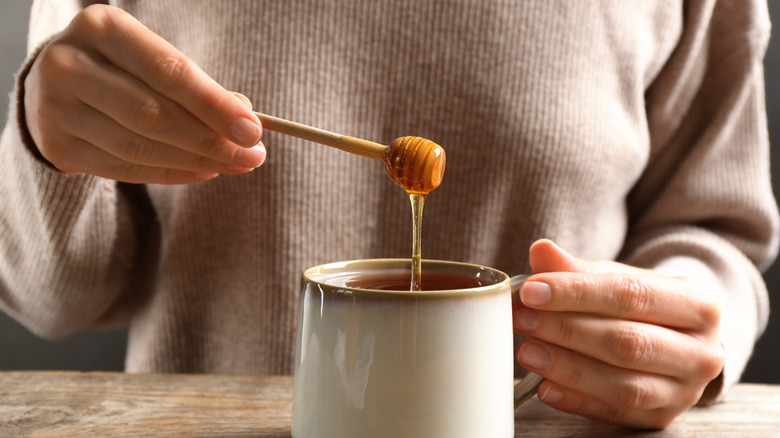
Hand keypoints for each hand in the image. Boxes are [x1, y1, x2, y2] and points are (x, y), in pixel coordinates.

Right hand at [23, 4, 264, 183]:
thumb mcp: (154, 59)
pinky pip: (125, 169)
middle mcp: (68, 64)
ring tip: (233, 164)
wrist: (56, 84)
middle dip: (210, 140)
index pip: (168, 72)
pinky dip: (171, 173)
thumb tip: (247, 119)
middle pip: (152, 114)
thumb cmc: (123, 68)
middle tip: (252, 155)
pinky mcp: (57, 147)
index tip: (254, 129)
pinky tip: (203, 171)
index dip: (214, 104)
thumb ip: (199, 86)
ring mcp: (56, 108)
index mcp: (101, 27)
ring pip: (139, 146)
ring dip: (196, 161)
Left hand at [513, 239, 724, 428]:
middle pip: (627, 342)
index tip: (532, 290)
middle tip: (523, 319)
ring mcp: (686, 391)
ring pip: (623, 385)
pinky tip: (545, 387)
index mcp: (698, 303)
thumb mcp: (618, 277)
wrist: (679, 340)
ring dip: (568, 368)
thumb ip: (578, 268)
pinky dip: (577, 401)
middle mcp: (701, 350)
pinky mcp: (662, 418)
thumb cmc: (643, 304)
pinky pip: (615, 413)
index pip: (631, 295)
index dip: (577, 293)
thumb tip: (541, 252)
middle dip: (567, 330)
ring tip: (527, 351)